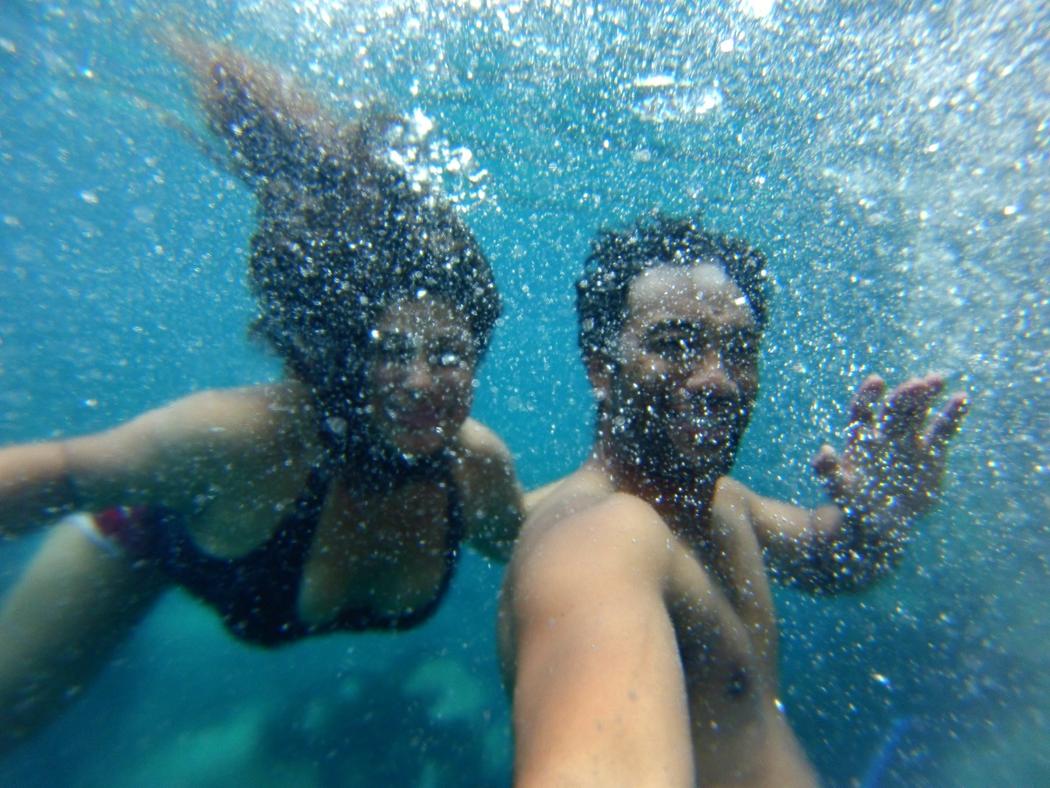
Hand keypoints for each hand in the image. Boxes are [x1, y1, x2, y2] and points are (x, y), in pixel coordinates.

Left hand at [813, 374, 967, 533]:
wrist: (878, 522)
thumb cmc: (852, 501)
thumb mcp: (836, 488)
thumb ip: (827, 470)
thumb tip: (825, 450)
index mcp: (860, 437)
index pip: (862, 410)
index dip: (868, 395)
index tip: (877, 381)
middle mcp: (884, 433)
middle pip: (894, 409)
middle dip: (904, 395)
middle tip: (917, 383)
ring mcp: (909, 441)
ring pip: (918, 413)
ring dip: (926, 396)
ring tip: (937, 379)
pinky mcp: (931, 453)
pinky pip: (942, 431)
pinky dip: (952, 415)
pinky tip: (962, 397)